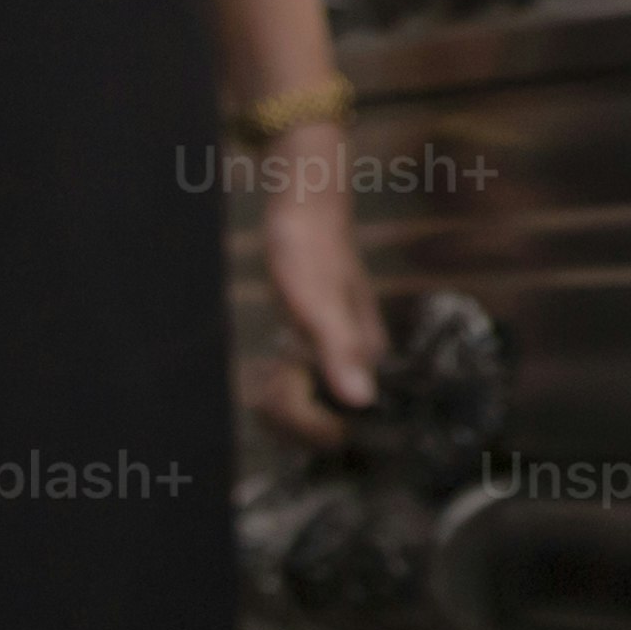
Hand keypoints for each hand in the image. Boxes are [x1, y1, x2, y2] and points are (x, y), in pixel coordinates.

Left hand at [251, 142, 382, 450]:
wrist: (304, 208)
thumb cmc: (311, 251)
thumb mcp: (320, 303)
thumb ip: (340, 350)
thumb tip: (362, 401)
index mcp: (367, 353)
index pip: (343, 419)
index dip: (305, 421)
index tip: (276, 399)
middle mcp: (360, 359)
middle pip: (325, 419)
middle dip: (288, 414)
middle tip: (264, 388)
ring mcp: (338, 353)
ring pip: (310, 406)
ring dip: (280, 406)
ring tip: (263, 385)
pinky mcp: (318, 345)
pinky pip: (301, 389)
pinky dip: (280, 391)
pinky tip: (268, 378)